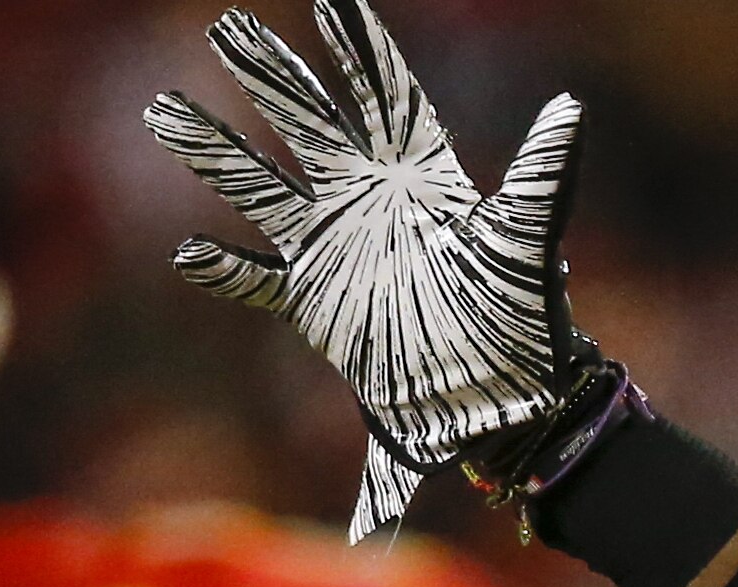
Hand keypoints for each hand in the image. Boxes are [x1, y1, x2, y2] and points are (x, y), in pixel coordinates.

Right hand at [144, 0, 594, 539]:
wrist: (497, 398)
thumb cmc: (519, 322)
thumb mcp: (525, 242)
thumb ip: (542, 176)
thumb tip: (572, 109)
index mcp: (423, 179)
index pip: (387, 98)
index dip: (361, 51)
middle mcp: (372, 202)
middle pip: (309, 124)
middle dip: (271, 77)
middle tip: (228, 26)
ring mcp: (338, 247)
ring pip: (261, 186)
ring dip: (217, 152)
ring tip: (166, 110)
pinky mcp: (317, 300)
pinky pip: (257, 278)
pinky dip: (225, 269)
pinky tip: (189, 251)